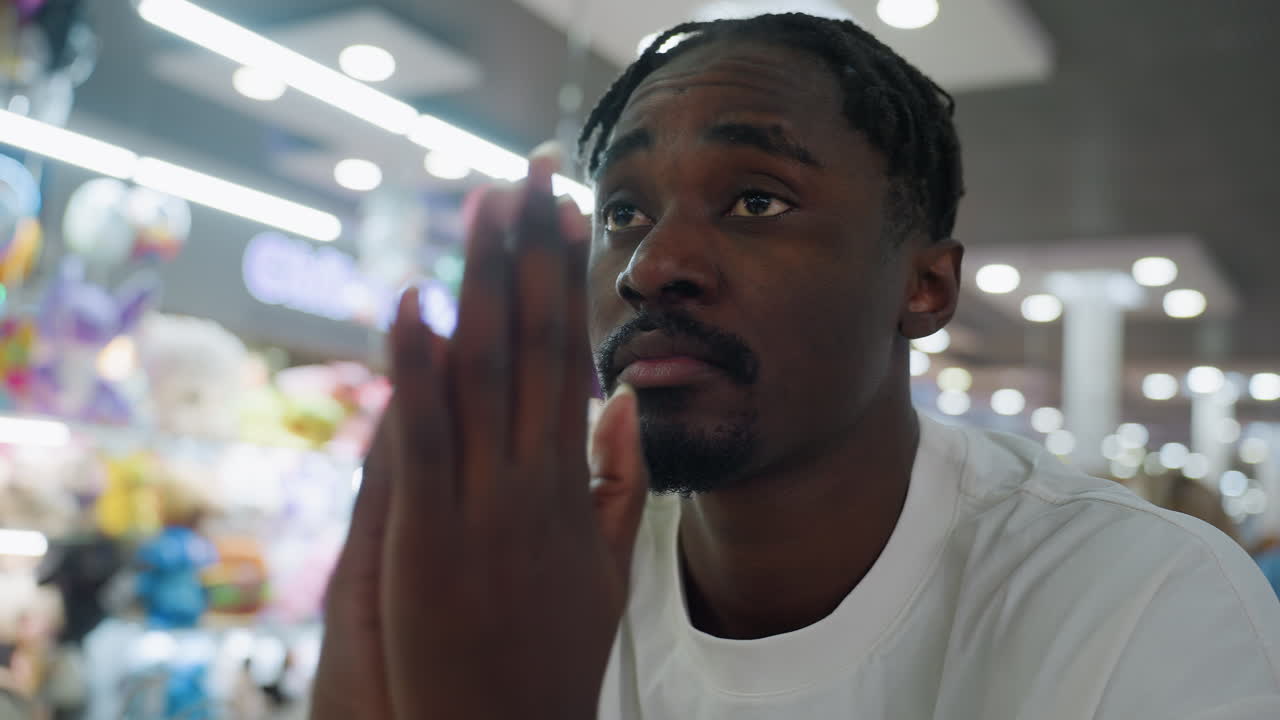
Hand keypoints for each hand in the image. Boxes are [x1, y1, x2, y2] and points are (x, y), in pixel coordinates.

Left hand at [311, 148, 649, 719]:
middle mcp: (532, 477)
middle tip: (529, 172)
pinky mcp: (425, 535)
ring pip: (483, 374)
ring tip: (483, 204)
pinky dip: (415, 370)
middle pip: (534, 344)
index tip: (566, 213)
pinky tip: (410, 306)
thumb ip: (620, 480)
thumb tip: (622, 401)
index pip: (571, 354)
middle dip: (530, 253)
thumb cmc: (553, 652)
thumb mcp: (609, 565)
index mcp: (572, 480)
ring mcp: (481, 504)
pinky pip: (422, 437)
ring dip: (481, 283)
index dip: (567, 278)